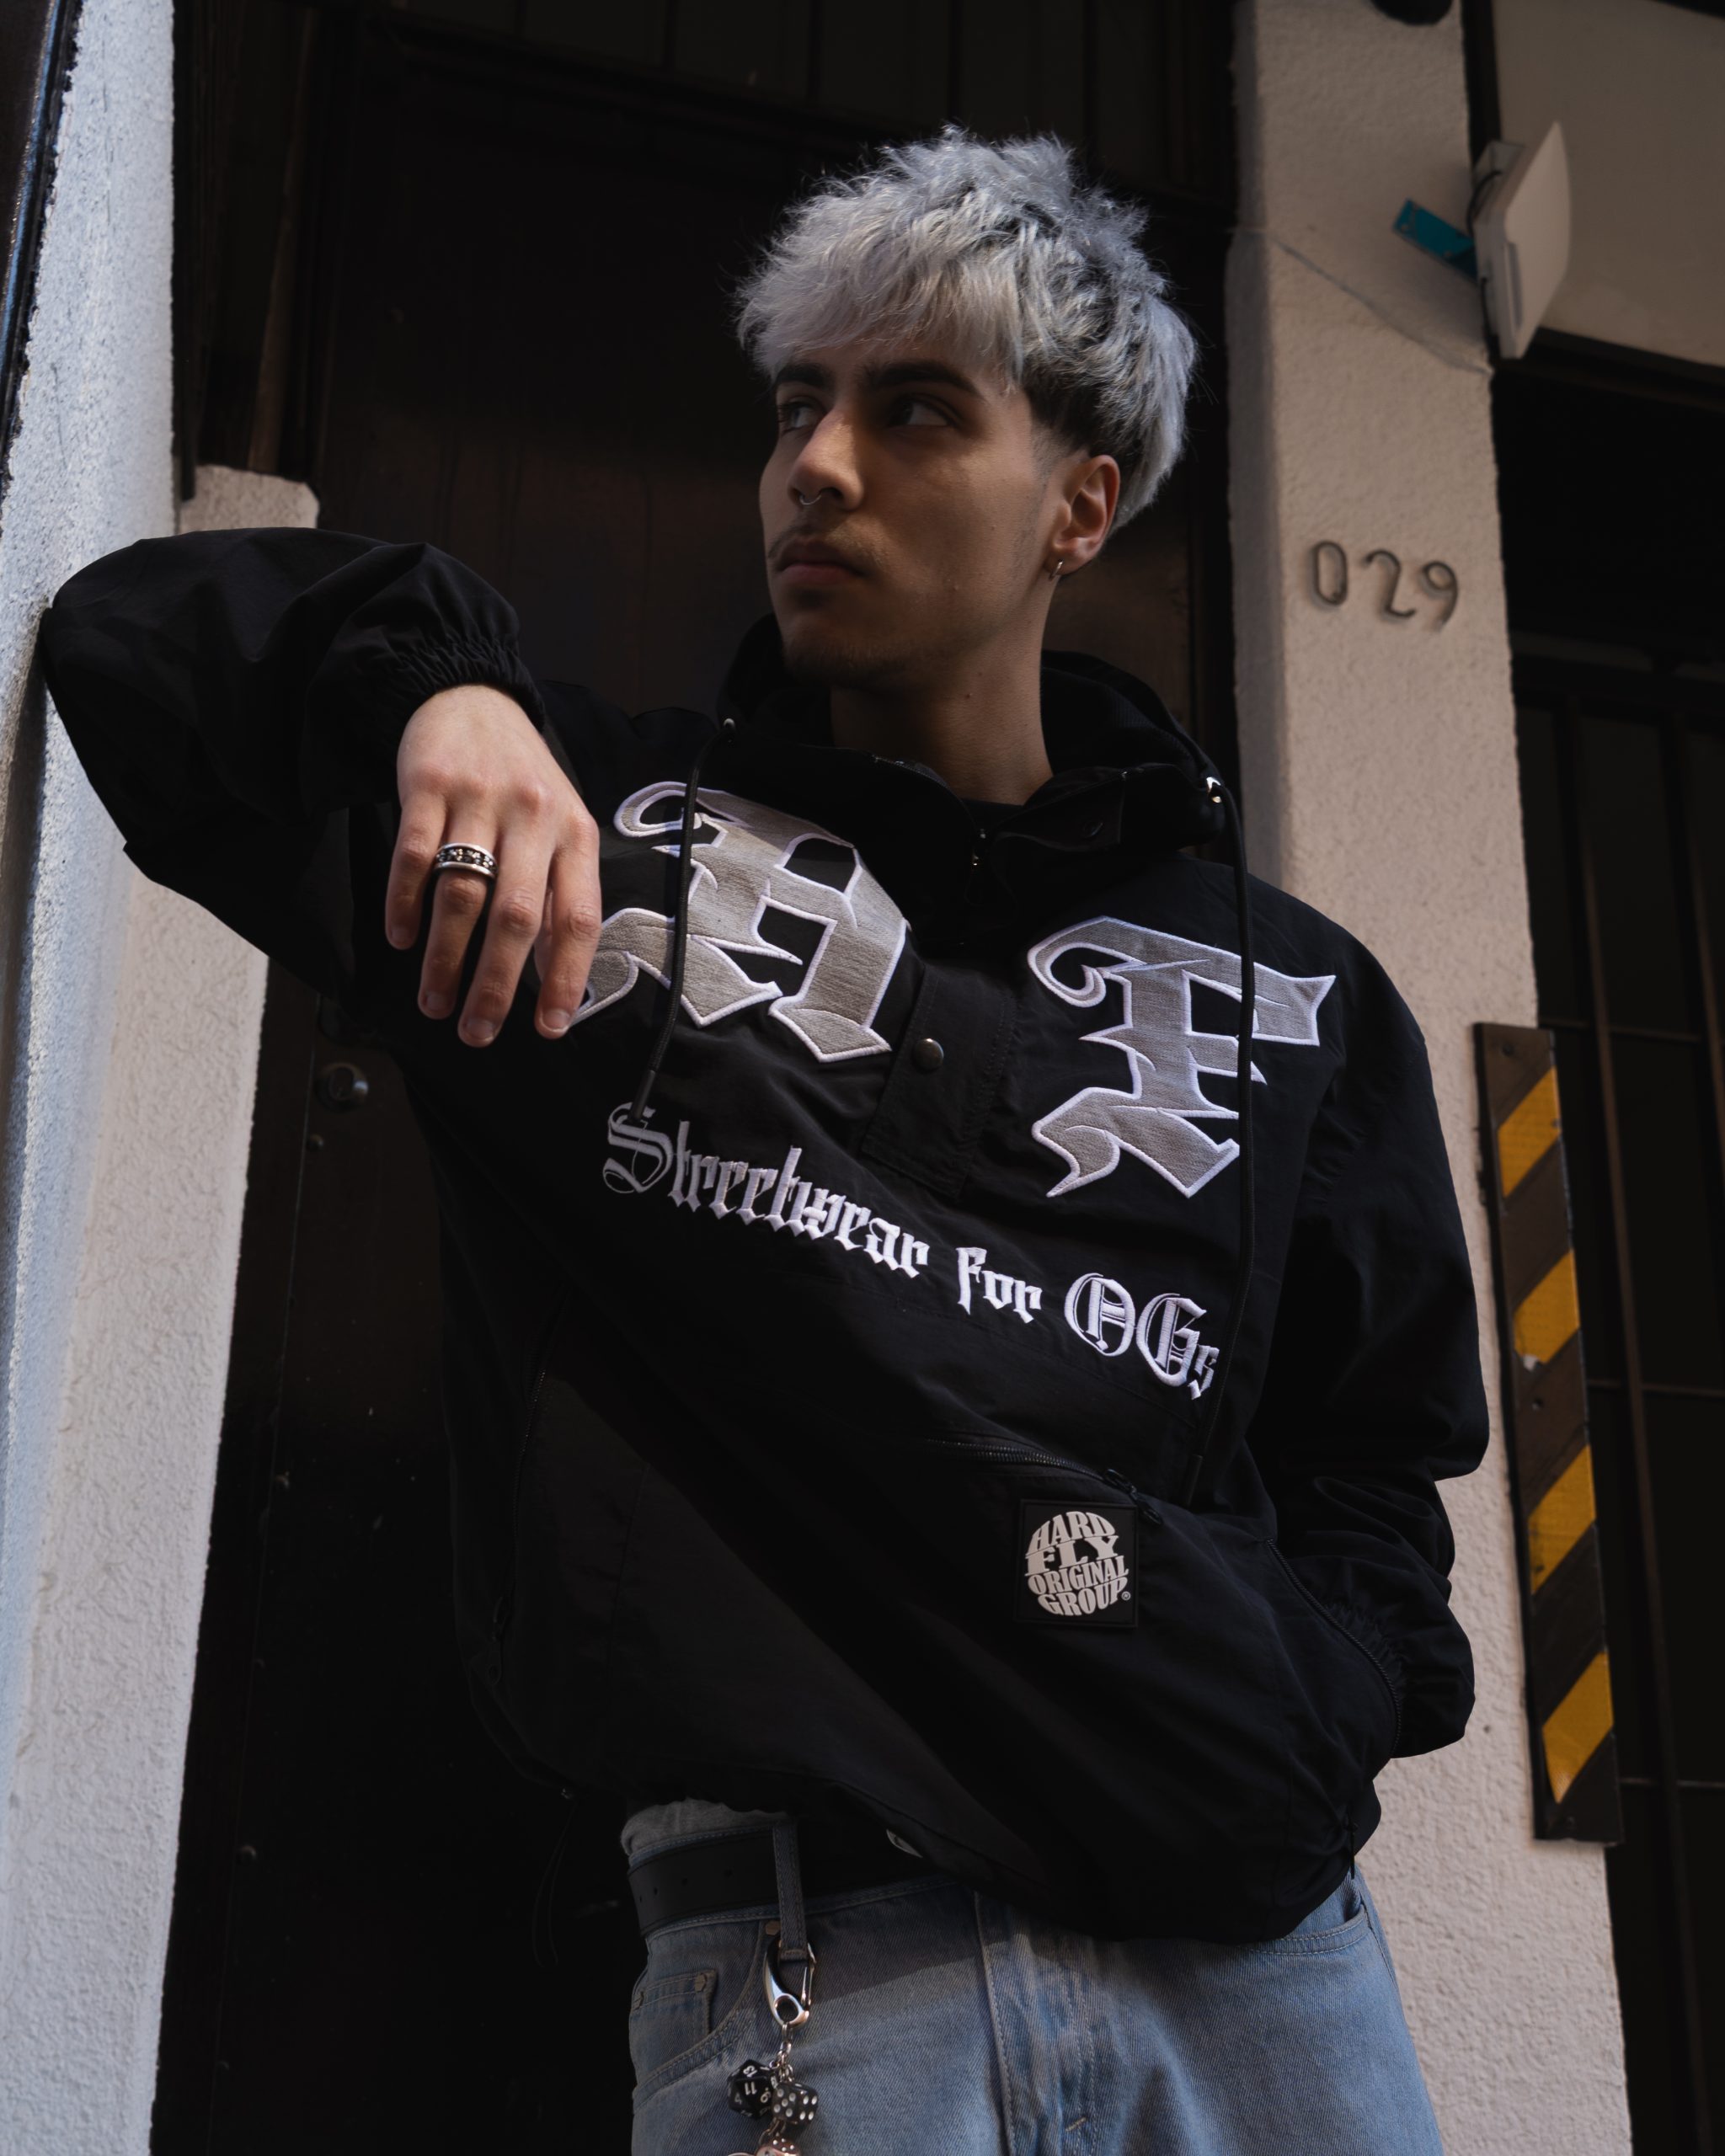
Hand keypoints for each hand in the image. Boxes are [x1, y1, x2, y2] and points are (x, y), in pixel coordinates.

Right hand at [387, 684, 599, 1044]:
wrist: (472, 697)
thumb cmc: (521, 781)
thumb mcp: (559, 827)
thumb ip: (560, 893)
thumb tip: (555, 978)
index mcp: (576, 834)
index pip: (579, 917)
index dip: (568, 977)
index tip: (550, 1027)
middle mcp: (534, 817)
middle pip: (517, 918)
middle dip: (496, 985)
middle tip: (476, 1031)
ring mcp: (480, 800)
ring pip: (463, 895)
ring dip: (445, 959)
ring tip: (434, 1003)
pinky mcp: (429, 786)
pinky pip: (414, 857)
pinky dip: (405, 905)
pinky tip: (402, 939)